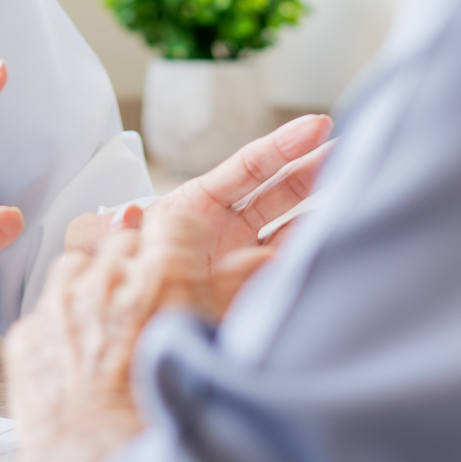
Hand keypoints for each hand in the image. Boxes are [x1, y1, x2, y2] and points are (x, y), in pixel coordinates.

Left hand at [0, 206, 213, 461]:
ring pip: (79, 264)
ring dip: (95, 284)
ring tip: (112, 326)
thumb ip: (231, 297)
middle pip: (125, 239)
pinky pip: (47, 308)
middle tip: (152, 302)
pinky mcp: (28, 332)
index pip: (175, 220)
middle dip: (138, 262)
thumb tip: (260, 263)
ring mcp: (61, 303)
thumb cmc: (159, 426)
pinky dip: (63, 323)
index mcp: (161, 277)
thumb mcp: (211, 350)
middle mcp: (107, 279)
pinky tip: (81, 357)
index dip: (183, 240)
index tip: (185, 257)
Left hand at [64, 113, 333, 319]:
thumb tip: (123, 216)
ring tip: (361, 190)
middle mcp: (228, 229)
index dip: (282, 146)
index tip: (318, 125)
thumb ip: (103, 232)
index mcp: (198, 204)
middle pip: (282, 191)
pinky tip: (338, 247)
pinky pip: (288, 273)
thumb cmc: (112, 280)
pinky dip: (312, 259)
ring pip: (294, 228)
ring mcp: (245, 261)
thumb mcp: (99, 248)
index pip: (249, 167)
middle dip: (315, 168)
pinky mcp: (253, 294)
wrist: (123, 335)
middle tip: (354, 148)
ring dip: (324, 210)